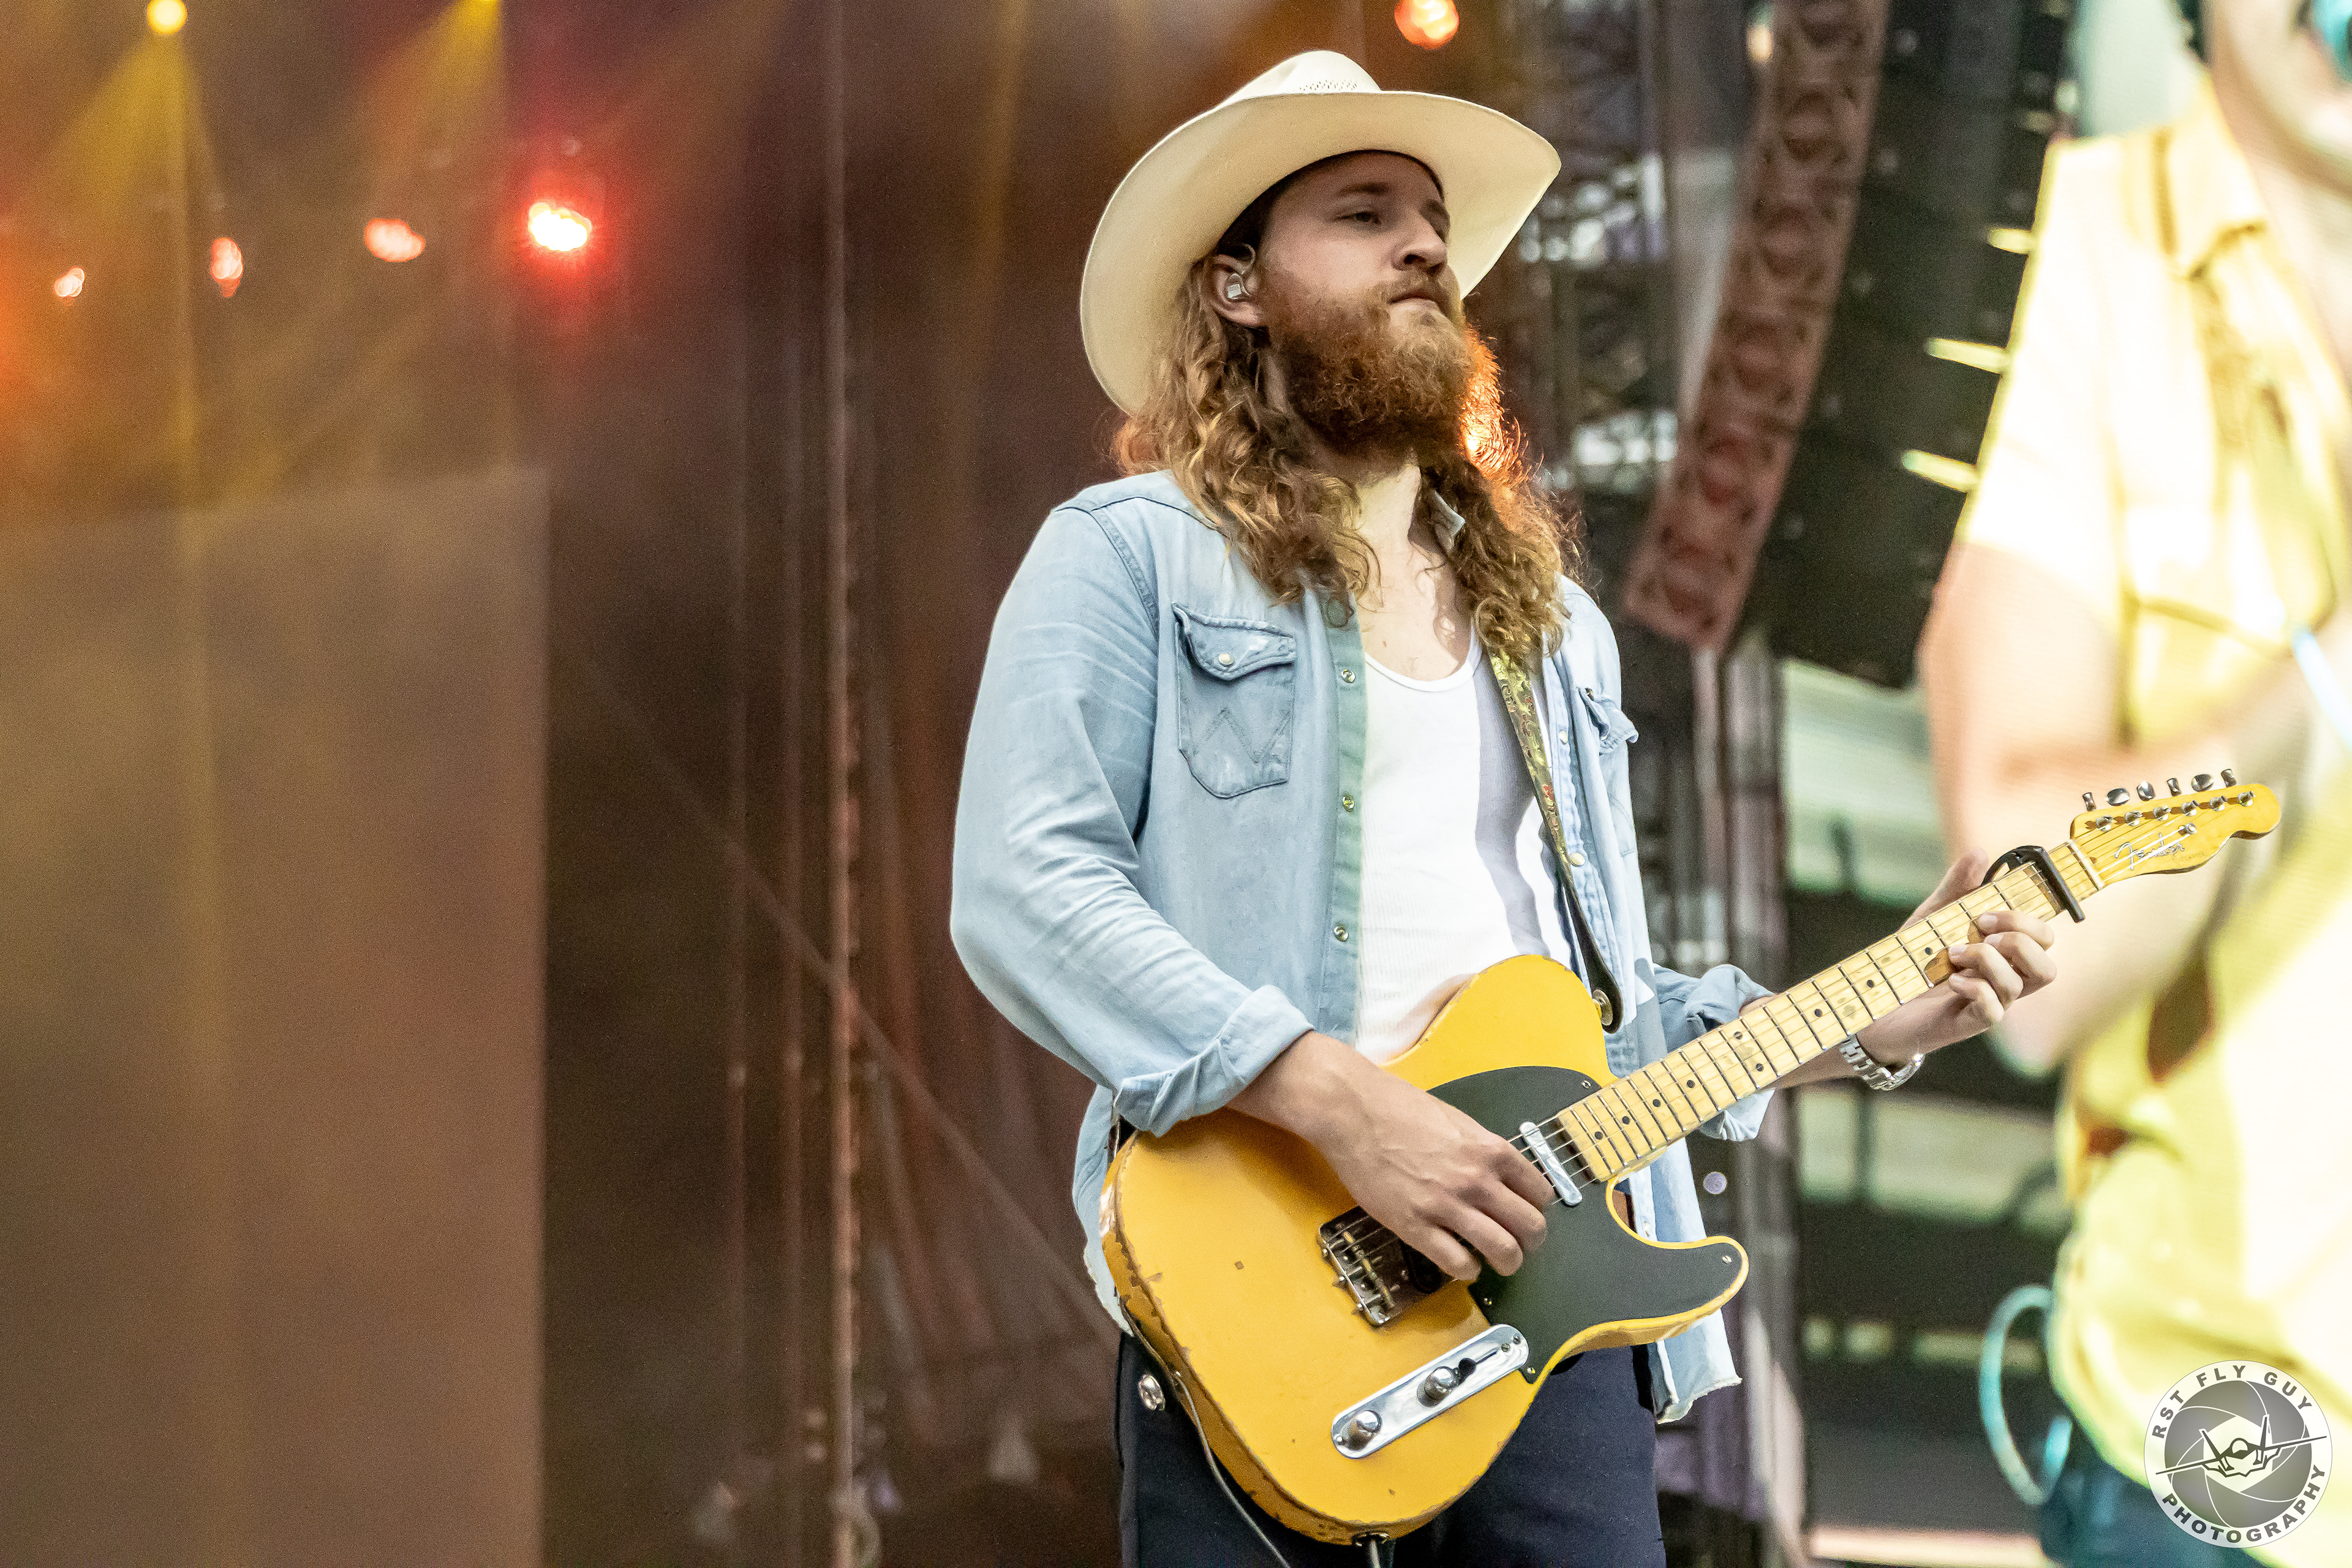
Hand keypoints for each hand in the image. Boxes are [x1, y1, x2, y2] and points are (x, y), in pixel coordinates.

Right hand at [1232, 1031, 1554, 1279]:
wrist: (1352, 1111)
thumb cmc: (1400, 1108)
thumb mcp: (1457, 1121)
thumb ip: (1483, 1150)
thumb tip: (1499, 1176)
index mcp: (1491, 1151)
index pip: (1540, 1193)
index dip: (1537, 1209)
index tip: (1526, 1213)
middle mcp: (1477, 1180)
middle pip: (1530, 1227)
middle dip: (1531, 1242)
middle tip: (1520, 1245)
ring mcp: (1447, 1205)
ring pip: (1503, 1251)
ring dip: (1507, 1262)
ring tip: (1499, 1263)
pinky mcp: (1415, 1226)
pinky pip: (1458, 1263)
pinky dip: (1468, 1269)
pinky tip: (1462, 1263)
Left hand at [1853, 849, 2059, 1065]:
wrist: (1879, 999)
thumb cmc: (1914, 959)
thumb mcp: (1933, 917)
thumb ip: (1957, 888)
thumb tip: (1979, 853)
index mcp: (2005, 955)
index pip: (2044, 938)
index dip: (2029, 921)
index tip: (1987, 912)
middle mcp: (2006, 980)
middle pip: (2047, 966)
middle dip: (2018, 940)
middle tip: (1980, 931)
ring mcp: (1993, 1003)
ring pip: (2020, 984)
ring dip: (1987, 961)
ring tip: (1953, 954)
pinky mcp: (1972, 1022)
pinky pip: (1995, 1009)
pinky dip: (1975, 989)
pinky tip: (1951, 981)